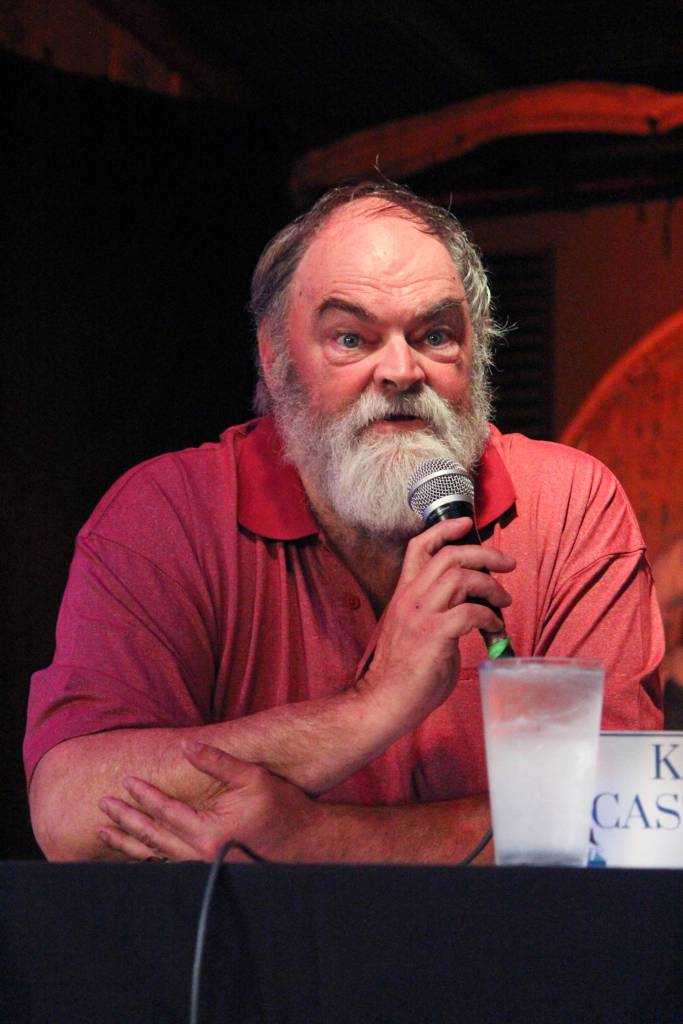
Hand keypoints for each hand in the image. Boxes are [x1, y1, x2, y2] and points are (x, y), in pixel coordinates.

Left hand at [97, 740, 321, 861]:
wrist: (307, 844)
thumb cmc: (283, 808)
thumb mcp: (251, 777)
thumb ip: (216, 762)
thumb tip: (185, 745)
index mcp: (208, 834)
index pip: (165, 811)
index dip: (144, 794)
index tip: (126, 780)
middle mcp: (200, 857)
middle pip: (152, 837)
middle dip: (125, 820)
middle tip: (102, 806)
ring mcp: (203, 870)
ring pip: (156, 856)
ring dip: (128, 843)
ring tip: (104, 834)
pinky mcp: (210, 874)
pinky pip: (168, 867)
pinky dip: (147, 858)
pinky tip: (135, 853)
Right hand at [359, 517, 514, 730]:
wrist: (383, 701)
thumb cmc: (403, 671)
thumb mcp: (415, 629)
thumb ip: (438, 611)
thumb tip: (474, 606)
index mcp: (404, 594)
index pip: (419, 547)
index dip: (445, 529)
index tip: (467, 523)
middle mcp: (410, 598)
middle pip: (450, 556)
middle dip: (485, 554)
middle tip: (507, 564)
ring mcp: (420, 616)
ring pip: (461, 578)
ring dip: (490, 586)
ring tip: (503, 602)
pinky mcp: (433, 636)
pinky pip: (470, 613)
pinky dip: (489, 617)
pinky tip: (494, 629)